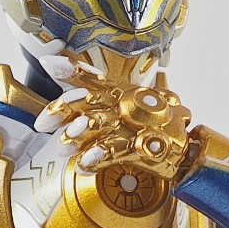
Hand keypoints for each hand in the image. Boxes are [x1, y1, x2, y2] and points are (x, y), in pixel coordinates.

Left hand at [34, 63, 196, 181]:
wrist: (186, 149)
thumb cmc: (152, 126)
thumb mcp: (124, 106)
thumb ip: (92, 96)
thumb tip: (57, 86)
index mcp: (120, 92)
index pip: (93, 77)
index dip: (70, 68)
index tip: (47, 63)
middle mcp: (125, 104)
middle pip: (90, 99)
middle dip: (62, 109)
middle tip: (43, 124)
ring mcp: (134, 124)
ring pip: (101, 123)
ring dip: (77, 133)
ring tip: (61, 145)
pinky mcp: (143, 146)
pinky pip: (116, 150)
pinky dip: (96, 157)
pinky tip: (82, 164)